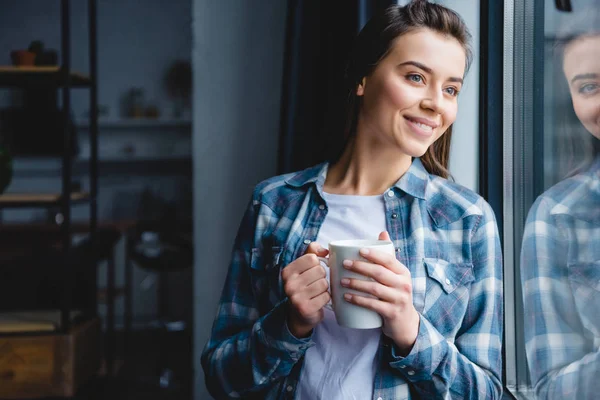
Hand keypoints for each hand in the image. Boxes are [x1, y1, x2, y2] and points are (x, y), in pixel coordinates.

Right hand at [281, 242, 329, 337]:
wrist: (299, 314)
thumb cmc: (304, 286)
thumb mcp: (304, 267)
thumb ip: (313, 252)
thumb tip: (325, 250)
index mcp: (288, 271)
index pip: (312, 258)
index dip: (317, 264)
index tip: (312, 272)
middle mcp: (289, 284)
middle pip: (320, 270)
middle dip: (322, 277)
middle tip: (315, 284)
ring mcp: (296, 297)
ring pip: (324, 283)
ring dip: (324, 288)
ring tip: (316, 292)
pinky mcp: (305, 308)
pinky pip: (326, 296)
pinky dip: (326, 298)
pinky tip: (318, 301)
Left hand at [341, 231, 418, 354]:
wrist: (405, 323)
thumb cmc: (395, 295)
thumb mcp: (396, 276)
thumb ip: (388, 257)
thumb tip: (382, 232)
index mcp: (403, 272)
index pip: (388, 260)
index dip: (373, 254)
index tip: (359, 251)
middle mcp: (403, 284)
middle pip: (379, 272)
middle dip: (360, 267)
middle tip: (344, 264)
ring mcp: (399, 299)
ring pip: (375, 288)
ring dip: (356, 283)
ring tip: (341, 280)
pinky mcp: (392, 313)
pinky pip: (373, 305)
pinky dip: (358, 300)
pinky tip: (346, 297)